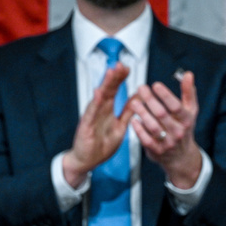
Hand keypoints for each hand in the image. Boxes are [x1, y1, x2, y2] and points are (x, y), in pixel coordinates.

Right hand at [61, 63, 134, 187]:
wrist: (86, 161)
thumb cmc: (101, 145)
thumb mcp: (120, 127)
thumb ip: (128, 112)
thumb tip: (138, 98)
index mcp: (108, 110)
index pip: (115, 91)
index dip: (120, 79)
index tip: (127, 67)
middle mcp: (99, 111)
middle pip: (108, 90)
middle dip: (114, 77)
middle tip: (120, 64)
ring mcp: (92, 117)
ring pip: (100, 98)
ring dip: (105, 85)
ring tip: (111, 72)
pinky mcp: (86, 127)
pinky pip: (91, 113)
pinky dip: (95, 103)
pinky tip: (98, 93)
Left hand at [129, 70, 202, 188]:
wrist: (181, 157)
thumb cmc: (184, 128)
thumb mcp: (190, 111)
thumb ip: (188, 92)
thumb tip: (188, 74)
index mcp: (186, 120)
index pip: (176, 106)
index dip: (165, 95)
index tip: (155, 85)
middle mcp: (178, 131)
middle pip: (162, 114)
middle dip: (150, 100)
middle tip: (141, 89)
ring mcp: (167, 142)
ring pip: (153, 126)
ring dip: (142, 113)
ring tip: (134, 102)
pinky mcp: (157, 150)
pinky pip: (146, 139)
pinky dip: (139, 129)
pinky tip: (133, 120)